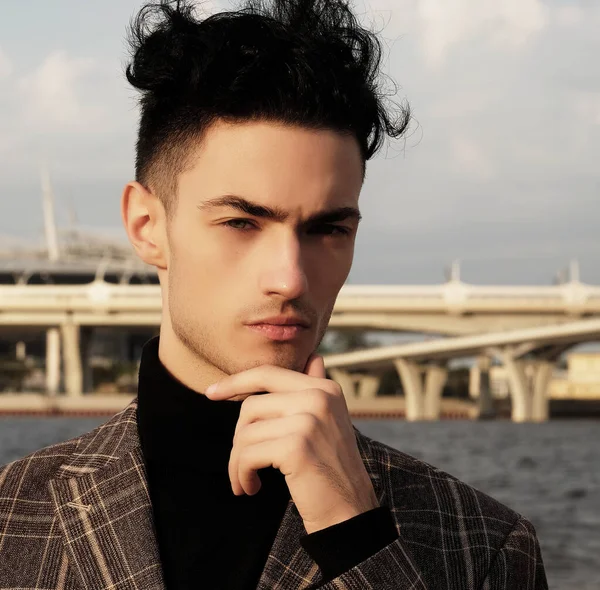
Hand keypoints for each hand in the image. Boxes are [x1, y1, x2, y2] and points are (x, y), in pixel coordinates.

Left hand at [205, 354, 378, 533]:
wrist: (350, 512)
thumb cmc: (331, 468)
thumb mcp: (328, 421)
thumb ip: (316, 388)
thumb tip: (314, 357)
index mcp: (325, 388)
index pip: (268, 373)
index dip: (235, 381)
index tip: (210, 393)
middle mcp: (319, 397)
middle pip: (251, 406)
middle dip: (239, 438)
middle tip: (242, 464)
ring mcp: (309, 420)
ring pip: (246, 433)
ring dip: (237, 463)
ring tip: (246, 480)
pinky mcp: (296, 446)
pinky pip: (248, 455)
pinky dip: (242, 475)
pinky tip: (251, 488)